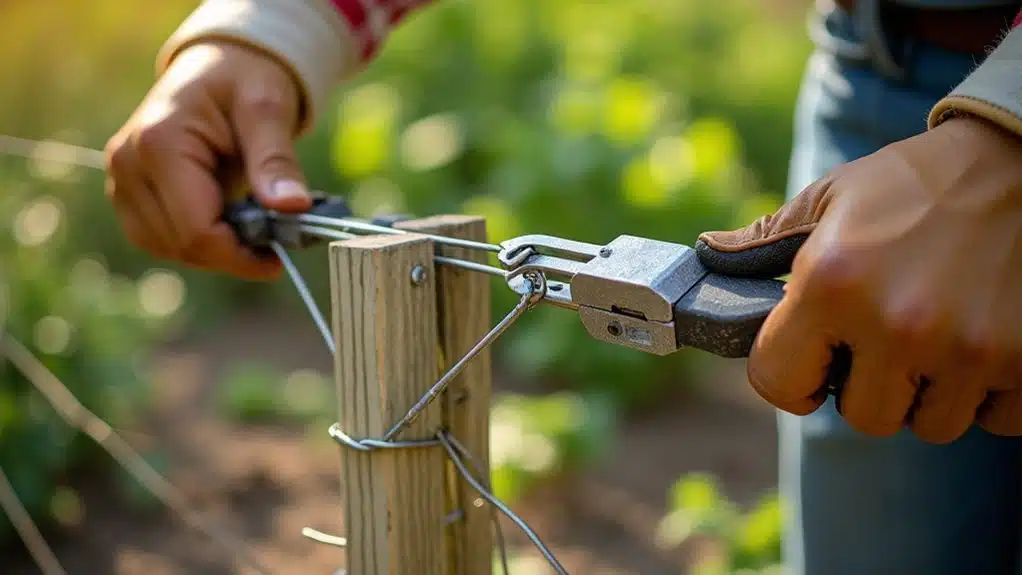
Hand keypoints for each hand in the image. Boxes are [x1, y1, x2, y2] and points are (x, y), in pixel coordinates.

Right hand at [104, 41, 311, 278]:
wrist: (219, 65)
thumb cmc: (244, 80)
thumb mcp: (268, 110)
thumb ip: (275, 160)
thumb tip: (292, 208)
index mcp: (160, 143)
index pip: (196, 230)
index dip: (240, 256)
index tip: (279, 258)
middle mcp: (128, 165)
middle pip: (182, 245)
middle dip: (232, 252)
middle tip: (274, 237)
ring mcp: (122, 180)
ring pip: (169, 249)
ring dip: (215, 249)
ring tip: (251, 222)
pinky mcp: (128, 193)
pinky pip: (161, 239)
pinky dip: (198, 241)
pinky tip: (227, 220)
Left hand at [696, 116, 1021, 442]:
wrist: (1021, 157)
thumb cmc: (916, 182)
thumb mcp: (831, 197)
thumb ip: (765, 239)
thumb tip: (708, 252)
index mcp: (832, 284)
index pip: (779, 383)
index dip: (791, 376)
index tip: (813, 364)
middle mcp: (896, 324)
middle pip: (862, 417)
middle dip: (868, 386)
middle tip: (886, 340)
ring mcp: (965, 348)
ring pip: (930, 424)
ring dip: (929, 391)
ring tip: (937, 333)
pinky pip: (994, 419)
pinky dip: (987, 392)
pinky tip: (982, 339)